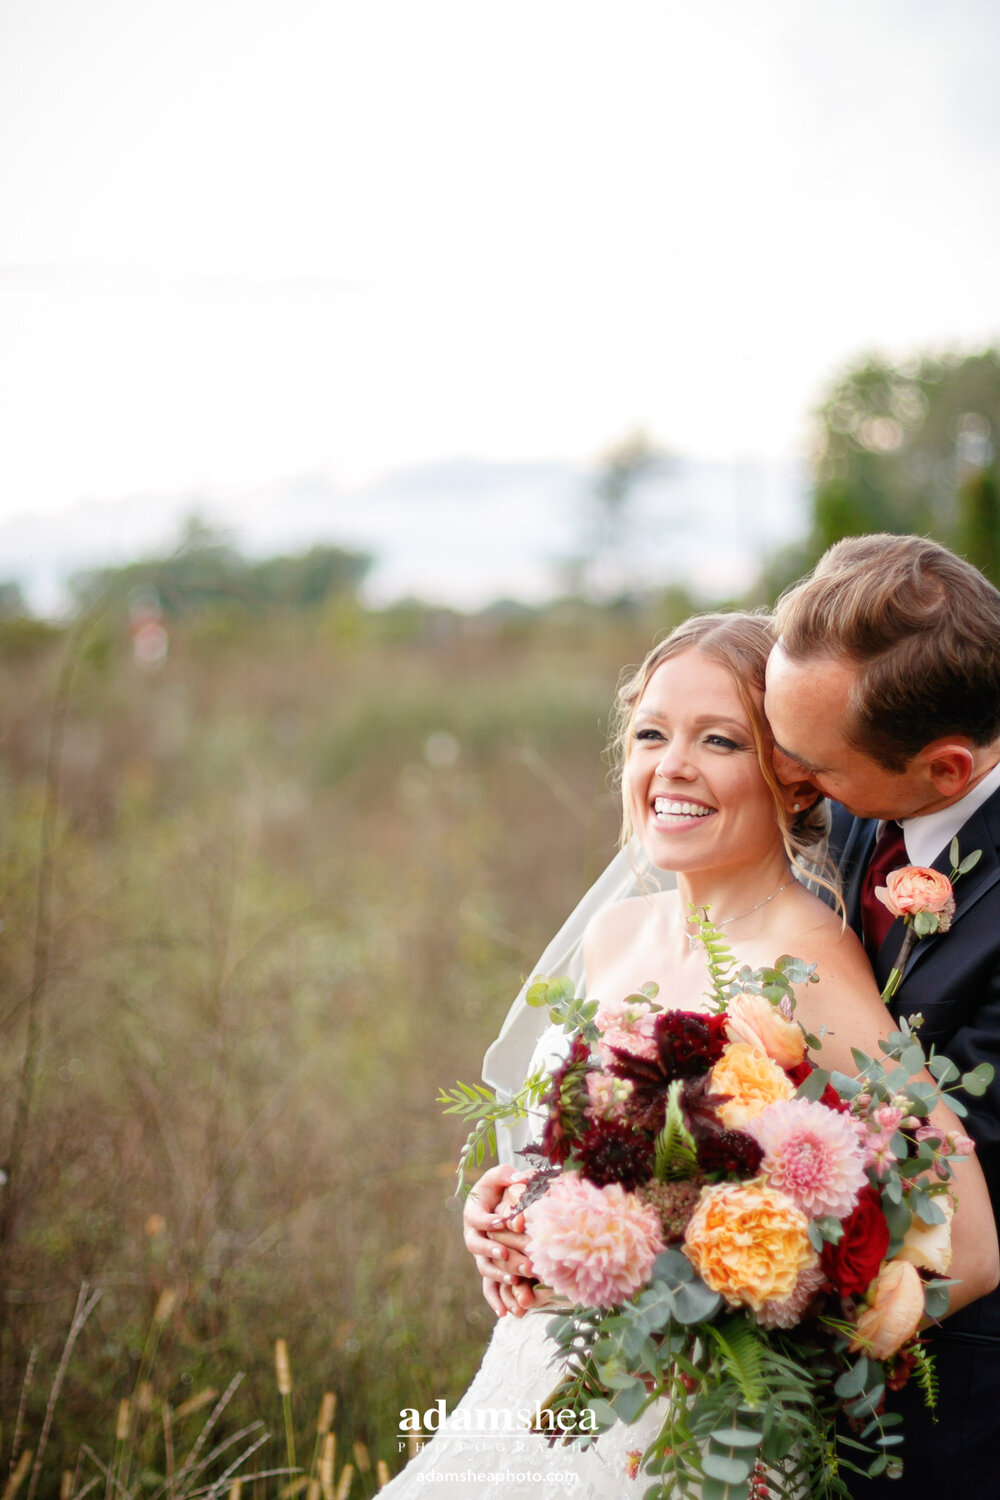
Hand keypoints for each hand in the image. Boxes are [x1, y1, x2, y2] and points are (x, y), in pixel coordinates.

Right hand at [462, 1166, 539, 1317]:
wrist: (501, 1203)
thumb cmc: (503, 1186)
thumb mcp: (502, 1176)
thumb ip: (509, 1174)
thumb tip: (522, 1177)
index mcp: (473, 1212)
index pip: (477, 1218)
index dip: (487, 1221)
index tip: (501, 1221)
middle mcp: (472, 1235)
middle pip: (479, 1247)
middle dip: (495, 1251)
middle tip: (509, 1254)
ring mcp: (480, 1255)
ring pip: (484, 1267)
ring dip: (499, 1273)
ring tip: (515, 1278)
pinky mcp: (490, 1268)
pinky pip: (488, 1287)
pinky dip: (495, 1299)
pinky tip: (506, 1312)